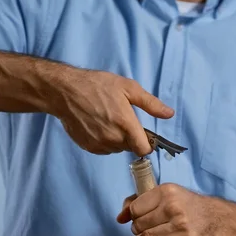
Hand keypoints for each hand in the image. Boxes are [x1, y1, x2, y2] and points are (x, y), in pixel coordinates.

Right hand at [49, 66, 173, 155]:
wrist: (65, 92)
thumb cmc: (98, 85)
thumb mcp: (128, 88)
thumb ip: (151, 104)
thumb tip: (169, 114)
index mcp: (126, 125)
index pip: (144, 149)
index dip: (148, 143)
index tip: (144, 133)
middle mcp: (113, 139)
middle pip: (131, 148)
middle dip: (131, 137)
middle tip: (123, 119)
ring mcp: (99, 145)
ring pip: (117, 149)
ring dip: (117, 140)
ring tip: (109, 119)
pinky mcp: (88, 147)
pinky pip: (104, 149)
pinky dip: (105, 141)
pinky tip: (98, 125)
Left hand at [116, 184, 216, 235]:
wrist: (213, 217)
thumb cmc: (185, 205)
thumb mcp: (165, 194)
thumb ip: (140, 201)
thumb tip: (120, 217)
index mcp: (166, 192)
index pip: (136, 208)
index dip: (130, 216)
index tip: (131, 220)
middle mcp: (173, 207)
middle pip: (140, 224)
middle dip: (135, 231)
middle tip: (138, 233)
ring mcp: (180, 226)